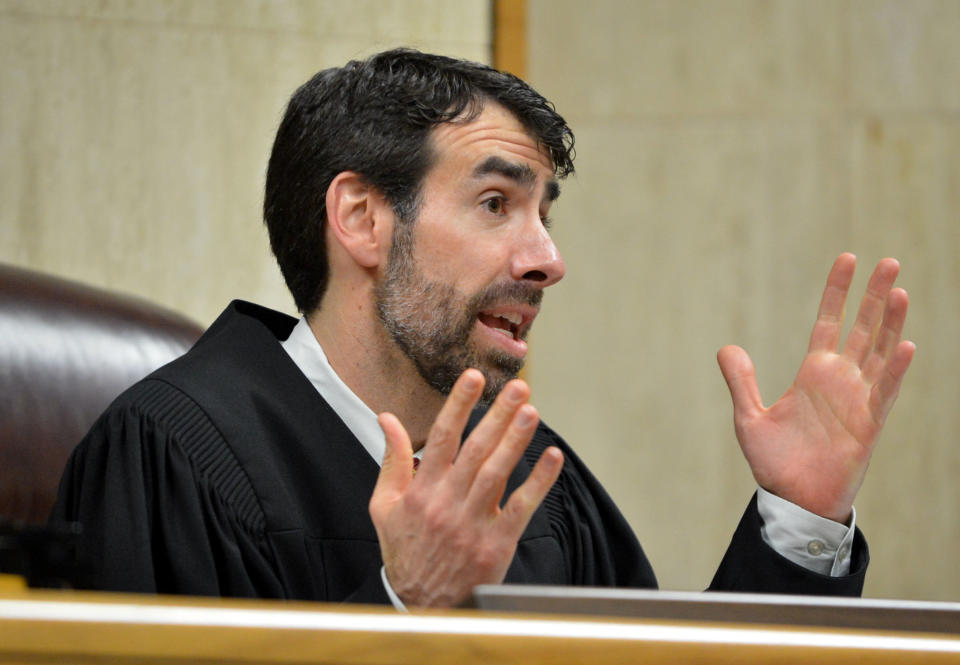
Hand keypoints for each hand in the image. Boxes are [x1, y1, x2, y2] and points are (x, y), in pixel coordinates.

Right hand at [368, 369, 563, 607]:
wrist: (423, 606)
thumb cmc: (404, 550)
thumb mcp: (384, 506)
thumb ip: (391, 460)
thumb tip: (386, 418)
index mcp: (421, 491)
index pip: (441, 438)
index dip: (458, 405)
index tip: (473, 377)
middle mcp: (447, 504)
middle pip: (476, 451)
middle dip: (498, 415)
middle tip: (518, 387)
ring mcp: (473, 524)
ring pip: (498, 474)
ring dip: (517, 440)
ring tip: (532, 411)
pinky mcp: (496, 544)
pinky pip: (521, 507)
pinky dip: (539, 482)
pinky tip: (552, 457)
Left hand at [717, 253, 914, 522]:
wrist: (793, 500)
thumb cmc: (775, 463)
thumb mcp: (748, 417)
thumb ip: (741, 381)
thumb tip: (726, 347)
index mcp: (813, 374)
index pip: (829, 322)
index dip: (838, 292)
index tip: (848, 259)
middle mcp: (840, 380)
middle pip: (862, 328)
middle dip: (874, 296)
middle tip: (890, 262)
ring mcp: (858, 399)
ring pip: (880, 353)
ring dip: (890, 324)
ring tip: (898, 291)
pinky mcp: (869, 424)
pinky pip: (885, 392)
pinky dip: (895, 370)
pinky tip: (903, 345)